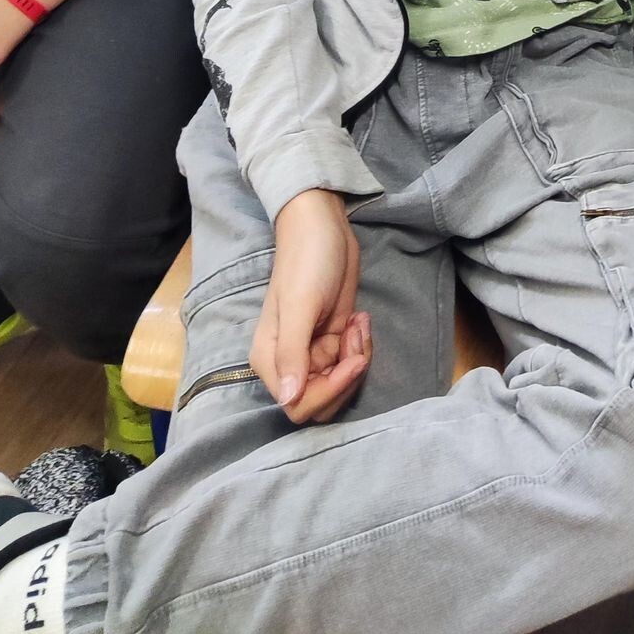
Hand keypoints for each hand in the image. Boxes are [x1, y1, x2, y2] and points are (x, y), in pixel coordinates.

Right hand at [252, 189, 369, 424]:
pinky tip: (360, 318)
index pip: (298, 405)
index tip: (352, 360)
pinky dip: (361, 345)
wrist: (325, 228)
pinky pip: (350, 362)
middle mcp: (289, 362)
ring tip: (358, 322)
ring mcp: (312, 352)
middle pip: (322, 401)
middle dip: (347, 375)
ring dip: (357, 357)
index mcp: (271, 360)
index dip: (329, 391)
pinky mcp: (332, 340)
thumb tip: (289, 399)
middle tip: (356, 335)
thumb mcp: (300, 305)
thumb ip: (292, 353)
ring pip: (340, 383)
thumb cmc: (308, 262)